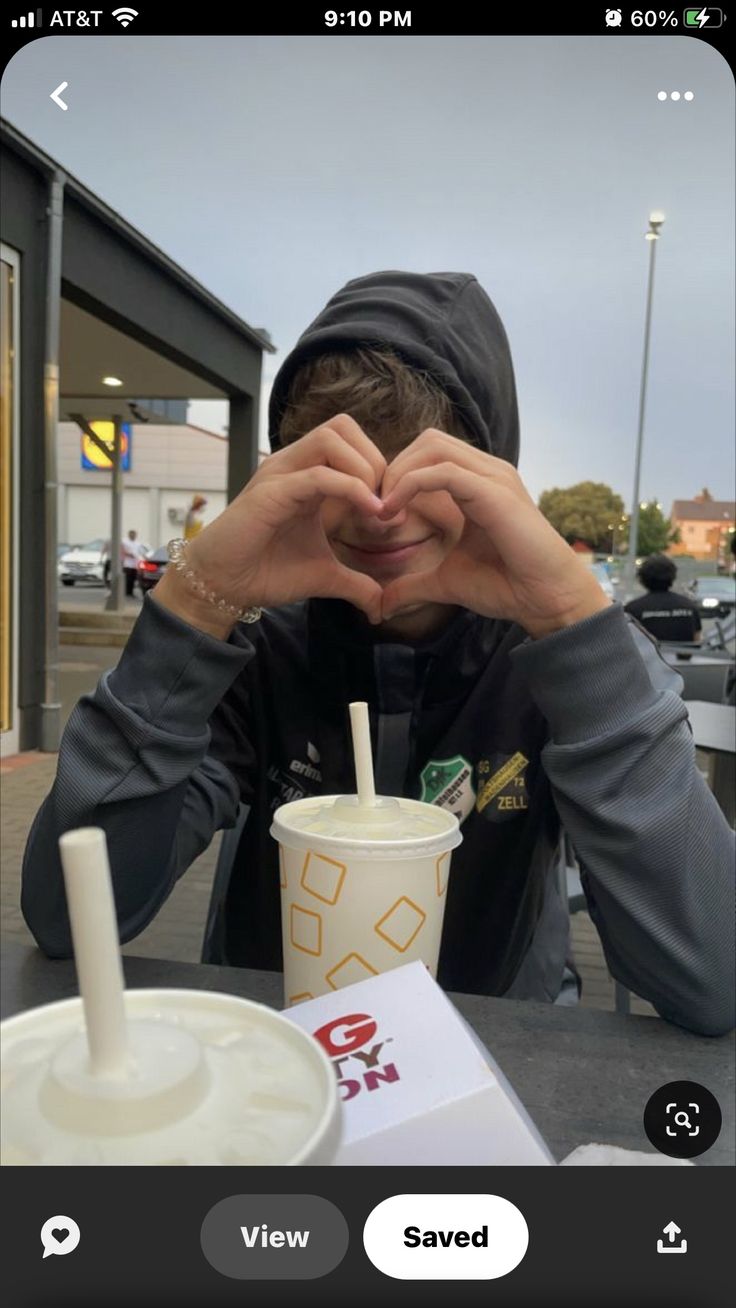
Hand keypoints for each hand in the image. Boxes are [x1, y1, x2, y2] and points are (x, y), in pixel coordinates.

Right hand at [154, 415, 386, 632]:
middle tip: (384, 504)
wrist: (223, 585)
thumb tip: (382, 605)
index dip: (379, 469)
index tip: (390, 512)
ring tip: (373, 507)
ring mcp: (280, 474)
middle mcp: (292, 466)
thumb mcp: (324, 575)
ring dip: (363, 468)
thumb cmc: (267, 571)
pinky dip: (349, 489)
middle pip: (343, 427)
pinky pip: (317, 475)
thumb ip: (356, 583)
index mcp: (306, 474)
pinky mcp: (271, 493)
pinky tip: (367, 513)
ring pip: (331, 438)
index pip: (350, 442)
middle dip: (374, 460)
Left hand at [377, 431, 612, 637]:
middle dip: (394, 467)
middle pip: (428, 441)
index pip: (430, 453)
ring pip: (433, 447)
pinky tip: (395, 512)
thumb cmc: (506, 585)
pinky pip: (443, 472)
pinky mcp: (493, 492)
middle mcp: (487, 472)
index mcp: (478, 483)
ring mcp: (493, 477)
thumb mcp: (445, 582)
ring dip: (399, 473)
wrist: (545, 599)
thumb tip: (380, 606)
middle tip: (377, 506)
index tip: (378, 512)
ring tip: (384, 510)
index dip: (397, 475)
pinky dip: (411, 485)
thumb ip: (412, 586)